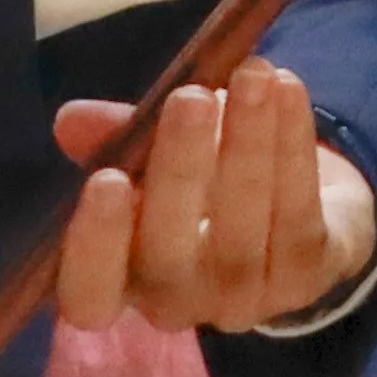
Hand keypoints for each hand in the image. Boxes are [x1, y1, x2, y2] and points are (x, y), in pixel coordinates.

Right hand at [51, 62, 376, 331]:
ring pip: (242, 231)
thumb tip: (71, 120)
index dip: (93, 247)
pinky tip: (286, 89)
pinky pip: (298, 213)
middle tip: (191, 98)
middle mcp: (178, 302)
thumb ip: (116, 139)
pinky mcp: (305, 276)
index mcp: (122, 278)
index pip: (90, 295)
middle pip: (169, 257)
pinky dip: (294, 145)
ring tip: (253, 74)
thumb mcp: (152, 155)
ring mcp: (245, 298)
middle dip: (181, 171)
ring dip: (248, 145)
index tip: (106, 178)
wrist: (303, 210)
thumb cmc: (201, 179)